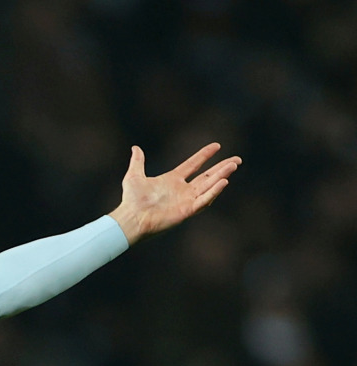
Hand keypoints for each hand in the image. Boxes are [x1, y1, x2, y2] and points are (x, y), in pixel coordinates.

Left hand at [108, 143, 241, 244]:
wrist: (131, 217)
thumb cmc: (131, 200)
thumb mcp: (134, 176)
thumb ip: (138, 162)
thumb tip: (135, 148)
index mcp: (172, 180)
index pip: (193, 165)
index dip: (204, 155)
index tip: (217, 146)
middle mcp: (182, 190)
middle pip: (207, 176)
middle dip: (222, 167)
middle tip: (237, 159)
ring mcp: (186, 201)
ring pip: (209, 186)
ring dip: (222, 176)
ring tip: (233, 165)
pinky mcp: (187, 210)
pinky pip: (204, 200)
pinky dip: (214, 192)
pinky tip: (224, 182)